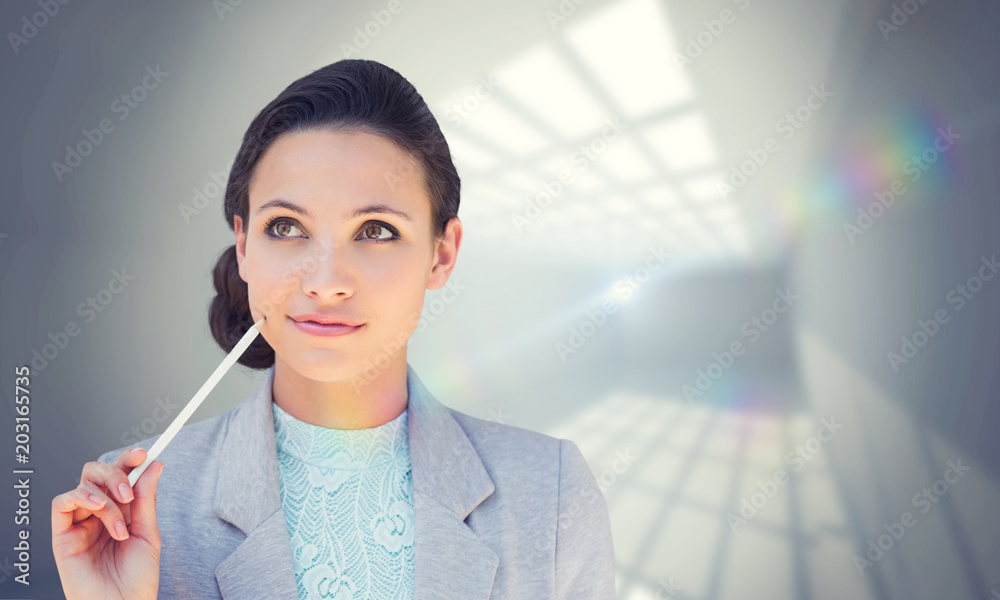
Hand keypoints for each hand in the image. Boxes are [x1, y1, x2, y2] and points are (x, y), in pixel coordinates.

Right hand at [52, 448, 163, 599]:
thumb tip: (153, 465)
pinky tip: (97, 508)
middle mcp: (99, 515)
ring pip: (84, 485)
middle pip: (97, 474)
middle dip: (115, 473)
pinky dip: (80, 497)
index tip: (144, 454)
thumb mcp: (148, 533)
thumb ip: (146, 499)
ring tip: (120, 523)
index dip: (129, 461)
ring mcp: (80, 524)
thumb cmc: (137, 578)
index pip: (121, 476)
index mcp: (122, 512)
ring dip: (105, 497)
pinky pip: (61, 503)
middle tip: (129, 492)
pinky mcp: (62, 536)